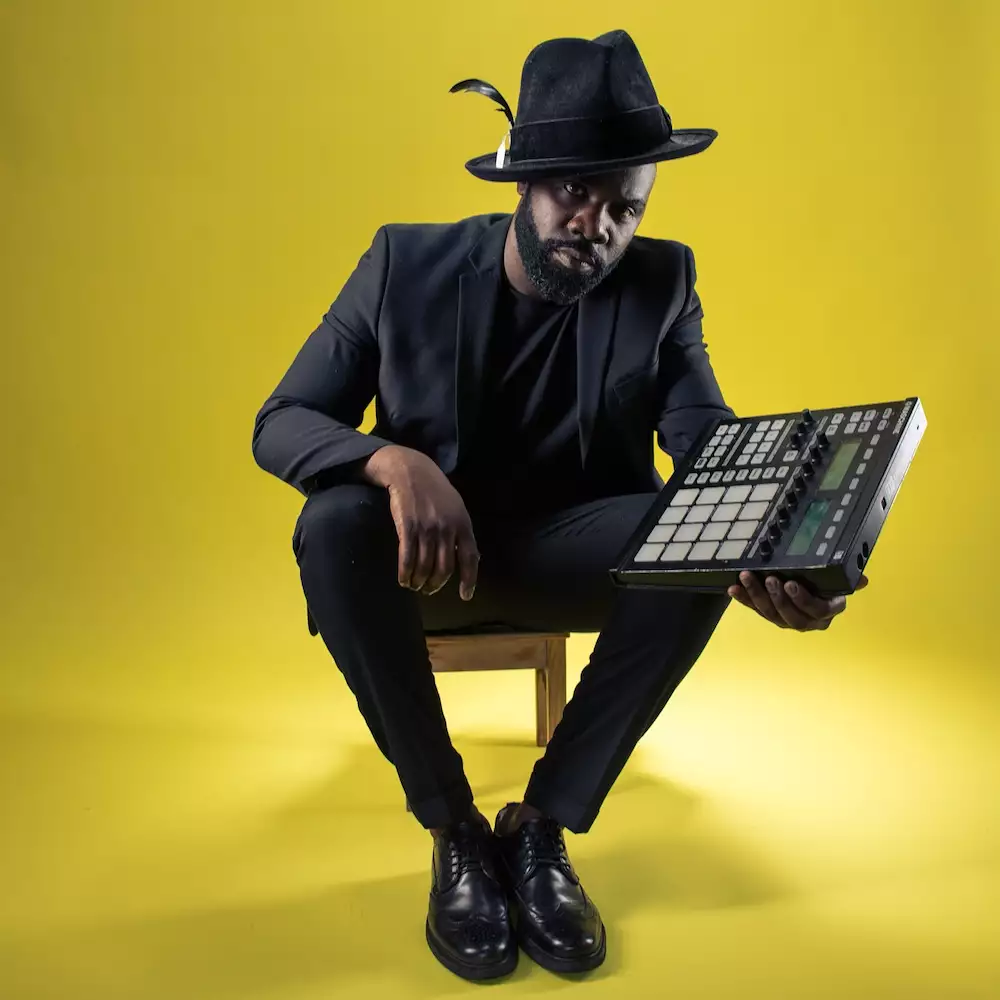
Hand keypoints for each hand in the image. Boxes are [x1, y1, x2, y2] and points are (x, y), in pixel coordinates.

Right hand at [362, 446, 479, 599]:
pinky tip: (403, 579)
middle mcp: (447, 528)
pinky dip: (405, 573)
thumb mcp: (456, 508)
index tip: (465, 596)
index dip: (469, 580)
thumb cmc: (435, 491)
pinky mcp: (407, 527)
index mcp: (463, 524)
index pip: (470, 559)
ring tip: (415, 585)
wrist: (411, 470)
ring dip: (419, 581)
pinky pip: (407, 558)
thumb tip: (469, 559)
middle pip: (444, 568)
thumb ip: (461, 532)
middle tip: (429, 590)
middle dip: (436, 584)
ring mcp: (427, 528)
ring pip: (424, 566)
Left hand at [727, 571, 867, 630]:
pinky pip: (755, 609)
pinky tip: (732, 589)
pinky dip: (743, 599)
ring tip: (747, 578)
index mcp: (826, 613)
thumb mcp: (838, 581)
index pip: (816, 610)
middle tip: (770, 578)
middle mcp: (807, 621)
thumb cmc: (828, 585)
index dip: (802, 599)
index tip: (791, 584)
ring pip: (770, 613)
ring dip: (757, 595)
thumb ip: (847, 580)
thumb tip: (863, 580)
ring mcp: (786, 620)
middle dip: (777, 597)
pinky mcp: (769, 615)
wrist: (813, 588)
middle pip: (791, 615)